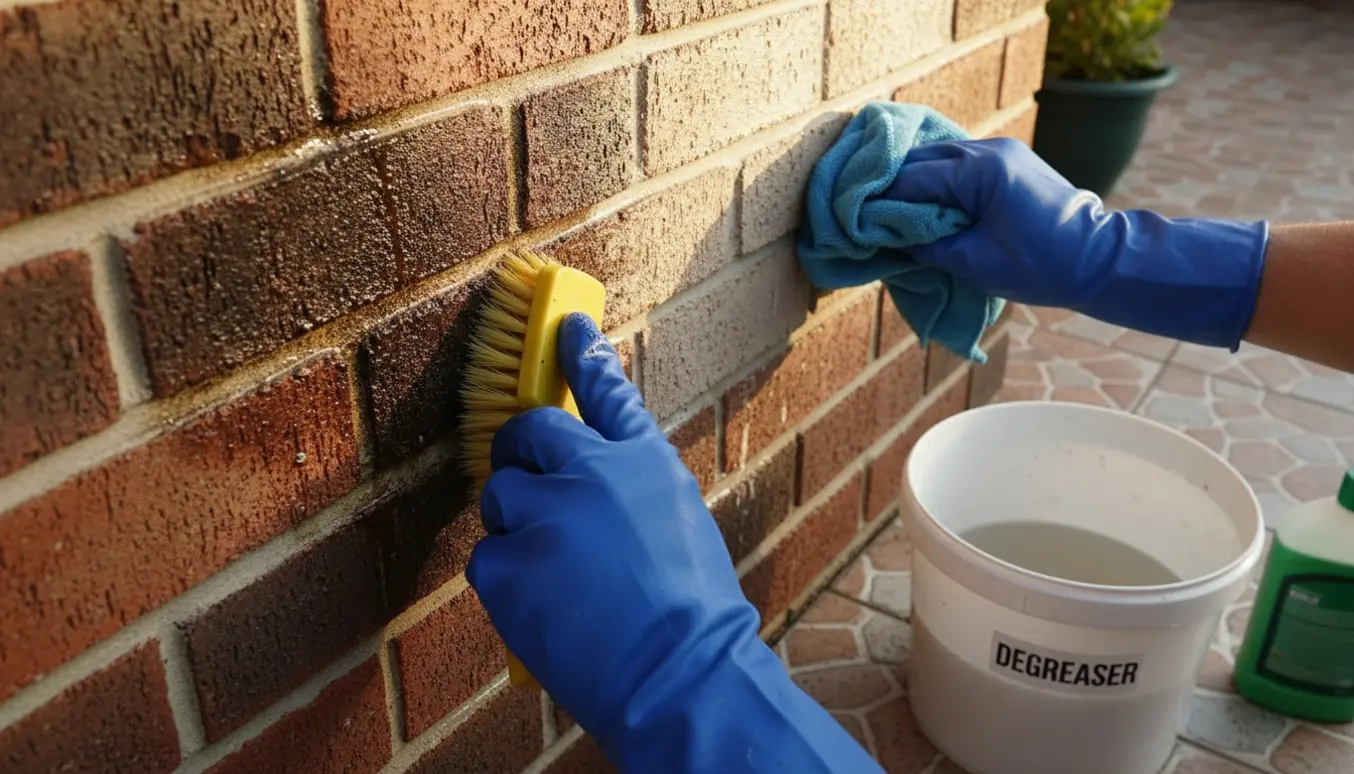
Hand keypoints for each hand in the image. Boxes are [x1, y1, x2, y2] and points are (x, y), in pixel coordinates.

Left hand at [467, 313, 881, 773]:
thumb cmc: (691, 613)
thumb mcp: (680, 523)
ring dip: (518, 531)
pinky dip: (507, 583)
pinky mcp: (506, 562)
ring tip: (561, 580)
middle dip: (521, 455)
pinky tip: (546, 610)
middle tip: (532, 492)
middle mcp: (591, 473)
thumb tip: (601, 470)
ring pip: (500, 500)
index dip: (583, 355)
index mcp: (643, 462)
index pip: (607, 391)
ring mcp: (544, 514)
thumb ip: (635, 483)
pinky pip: (486, 557)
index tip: (566, 324)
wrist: (677, 674)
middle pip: (528, 433)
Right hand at [888, 138, 1269, 348]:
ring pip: (938, 159)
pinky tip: (922, 206)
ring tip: (888, 214)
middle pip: (920, 159)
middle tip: (862, 216)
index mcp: (981, 169)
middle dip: (890, 187)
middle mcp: (990, 150)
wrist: (1102, 261)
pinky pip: (959, 166)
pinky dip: (937, 183)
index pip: (910, 177)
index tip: (851, 220)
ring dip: (913, 184)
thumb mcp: (973, 262)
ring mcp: (1002, 152)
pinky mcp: (1010, 163)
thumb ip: (925, 245)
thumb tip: (888, 239)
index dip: (877, 200)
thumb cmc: (1040, 266)